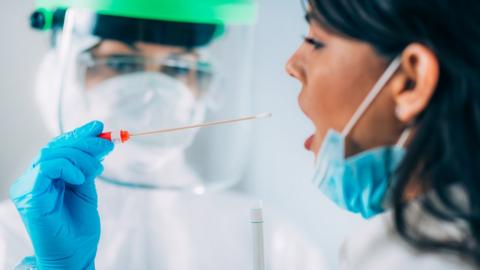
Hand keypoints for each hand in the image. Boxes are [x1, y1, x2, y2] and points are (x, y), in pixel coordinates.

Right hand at [10, 121, 113, 269]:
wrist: (75, 253)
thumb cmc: (79, 226)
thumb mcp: (87, 187)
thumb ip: (88, 165)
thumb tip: (100, 139)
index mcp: (47, 176)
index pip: (59, 147)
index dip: (79, 134)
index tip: (99, 126)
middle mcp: (34, 179)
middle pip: (56, 147)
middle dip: (84, 142)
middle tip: (107, 144)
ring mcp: (29, 187)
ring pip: (52, 154)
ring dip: (81, 156)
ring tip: (97, 169)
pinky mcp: (29, 195)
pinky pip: (46, 168)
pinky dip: (67, 168)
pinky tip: (81, 178)